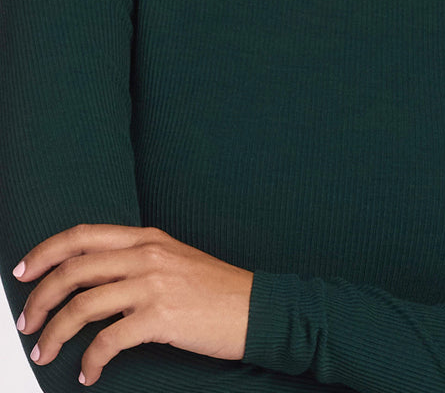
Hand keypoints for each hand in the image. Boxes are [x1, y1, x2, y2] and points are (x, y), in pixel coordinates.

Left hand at [13, 223, 253, 385]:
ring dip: (55, 332)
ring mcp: (153, 284)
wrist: (256, 308)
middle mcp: (146, 254)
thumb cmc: (217, 289)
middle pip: (74, 269)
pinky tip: (88, 373)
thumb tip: (94, 279)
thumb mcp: (174, 259)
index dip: (46, 252)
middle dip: (40, 297)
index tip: (23, 272)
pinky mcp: (161, 317)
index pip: (82, 235)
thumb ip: (137, 260)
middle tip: (26, 321)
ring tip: (45, 351)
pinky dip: (90, 360)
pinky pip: (108, 340)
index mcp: (147, 237)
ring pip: (83, 305)